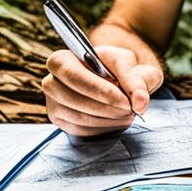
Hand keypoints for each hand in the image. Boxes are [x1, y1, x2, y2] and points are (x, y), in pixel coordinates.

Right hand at [43, 46, 162, 136]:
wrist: (117, 83)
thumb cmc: (122, 71)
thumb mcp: (133, 68)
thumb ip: (138, 81)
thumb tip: (140, 103)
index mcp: (63, 59)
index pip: (72, 74)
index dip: (98, 90)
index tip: (125, 101)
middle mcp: (51, 82)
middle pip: (73, 99)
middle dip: (106, 107)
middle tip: (131, 109)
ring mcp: (53, 104)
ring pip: (79, 118)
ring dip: (109, 119)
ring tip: (128, 114)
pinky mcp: (61, 123)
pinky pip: (81, 131)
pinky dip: (104, 128)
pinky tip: (117, 121)